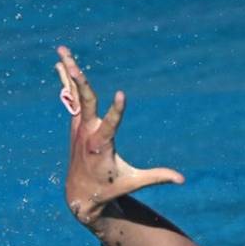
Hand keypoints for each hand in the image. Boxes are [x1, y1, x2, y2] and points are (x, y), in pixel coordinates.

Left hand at [56, 46, 182, 224]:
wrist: (79, 194)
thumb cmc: (109, 188)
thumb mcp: (133, 183)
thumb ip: (156, 177)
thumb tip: (182, 180)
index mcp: (101, 146)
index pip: (110, 125)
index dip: (116, 111)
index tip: (121, 94)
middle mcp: (86, 133)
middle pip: (85, 103)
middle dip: (80, 85)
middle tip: (74, 66)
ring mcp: (79, 127)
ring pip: (75, 94)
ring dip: (69, 73)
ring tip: (63, 50)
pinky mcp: (76, 124)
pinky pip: (71, 97)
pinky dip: (67, 80)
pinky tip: (62, 62)